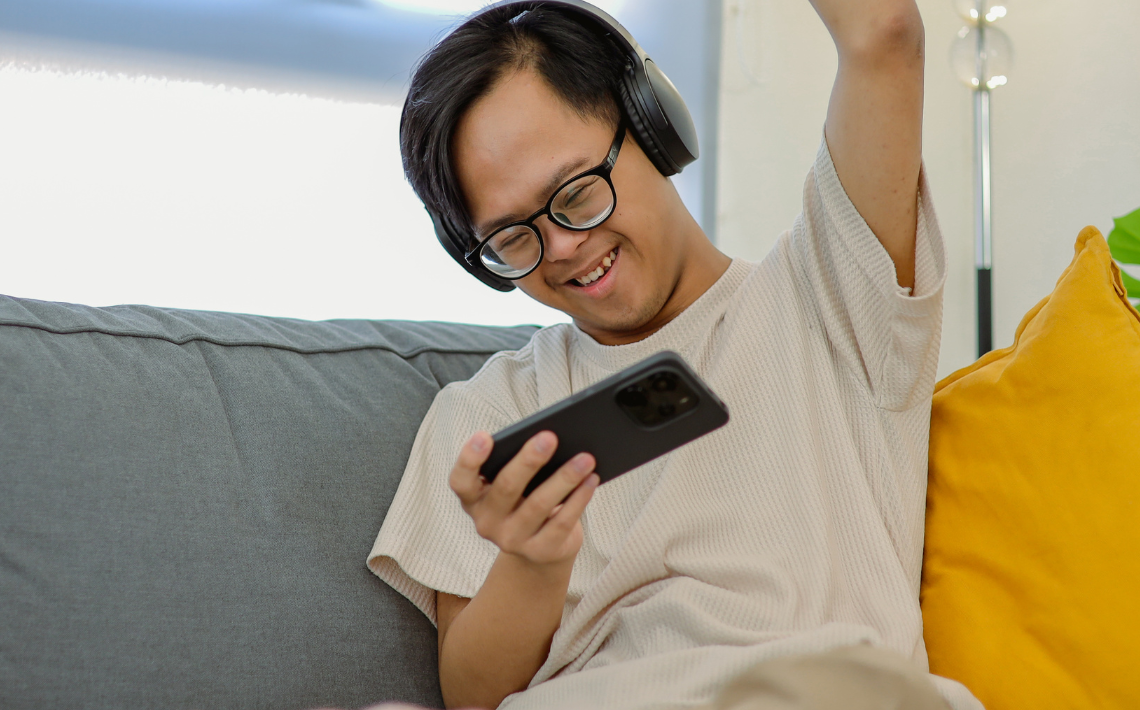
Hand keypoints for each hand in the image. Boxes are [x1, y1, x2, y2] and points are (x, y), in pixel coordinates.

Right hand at [450, 431, 598, 566]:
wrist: (539, 550)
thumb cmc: (525, 502)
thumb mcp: (514, 486)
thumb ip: (518, 466)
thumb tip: (550, 443)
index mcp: (474, 499)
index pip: (461, 480)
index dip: (469, 458)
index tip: (485, 436)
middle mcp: (487, 522)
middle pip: (506, 487)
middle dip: (529, 460)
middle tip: (550, 437)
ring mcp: (512, 540)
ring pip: (539, 505)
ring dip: (565, 478)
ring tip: (585, 458)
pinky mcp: (539, 552)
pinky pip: (562, 523)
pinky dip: (579, 499)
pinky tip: (591, 480)